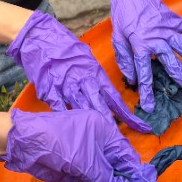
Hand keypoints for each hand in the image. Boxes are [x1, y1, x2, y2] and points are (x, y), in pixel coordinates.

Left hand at [1, 108, 154, 181]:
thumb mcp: (86, 160)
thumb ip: (106, 176)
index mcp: (105, 130)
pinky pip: (91, 180)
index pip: (126, 153)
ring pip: (104, 175)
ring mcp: (86, 154)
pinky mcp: (76, 166)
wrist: (25, 144)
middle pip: (116, 165)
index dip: (134, 171)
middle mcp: (98, 141)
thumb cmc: (58, 143)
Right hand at [8, 10, 150, 133]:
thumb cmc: (64, 47)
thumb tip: (104, 94)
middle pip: (101, 107)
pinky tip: (69, 132)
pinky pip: (58, 108)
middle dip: (112, 127)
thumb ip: (95, 77)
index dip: (128, 115)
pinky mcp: (49, 90)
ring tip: (101, 144)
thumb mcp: (86, 58)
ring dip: (91, 127)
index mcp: (95, 73)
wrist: (40, 36)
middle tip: (122, 145)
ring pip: (82, 110)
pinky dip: (65, 120)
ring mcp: (66, 86)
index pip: (115, 98)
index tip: (142, 127)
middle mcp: (84, 80)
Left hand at [108, 0, 181, 111]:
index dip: (147, 91)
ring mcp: (166, 29)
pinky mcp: (173, 19)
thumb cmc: (122, 15)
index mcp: (139, 45)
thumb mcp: (116, 38)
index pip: (144, 73)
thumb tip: (131, 78)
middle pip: (171, 64)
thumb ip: (124, 59)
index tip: (151, 106)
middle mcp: (156, 39)